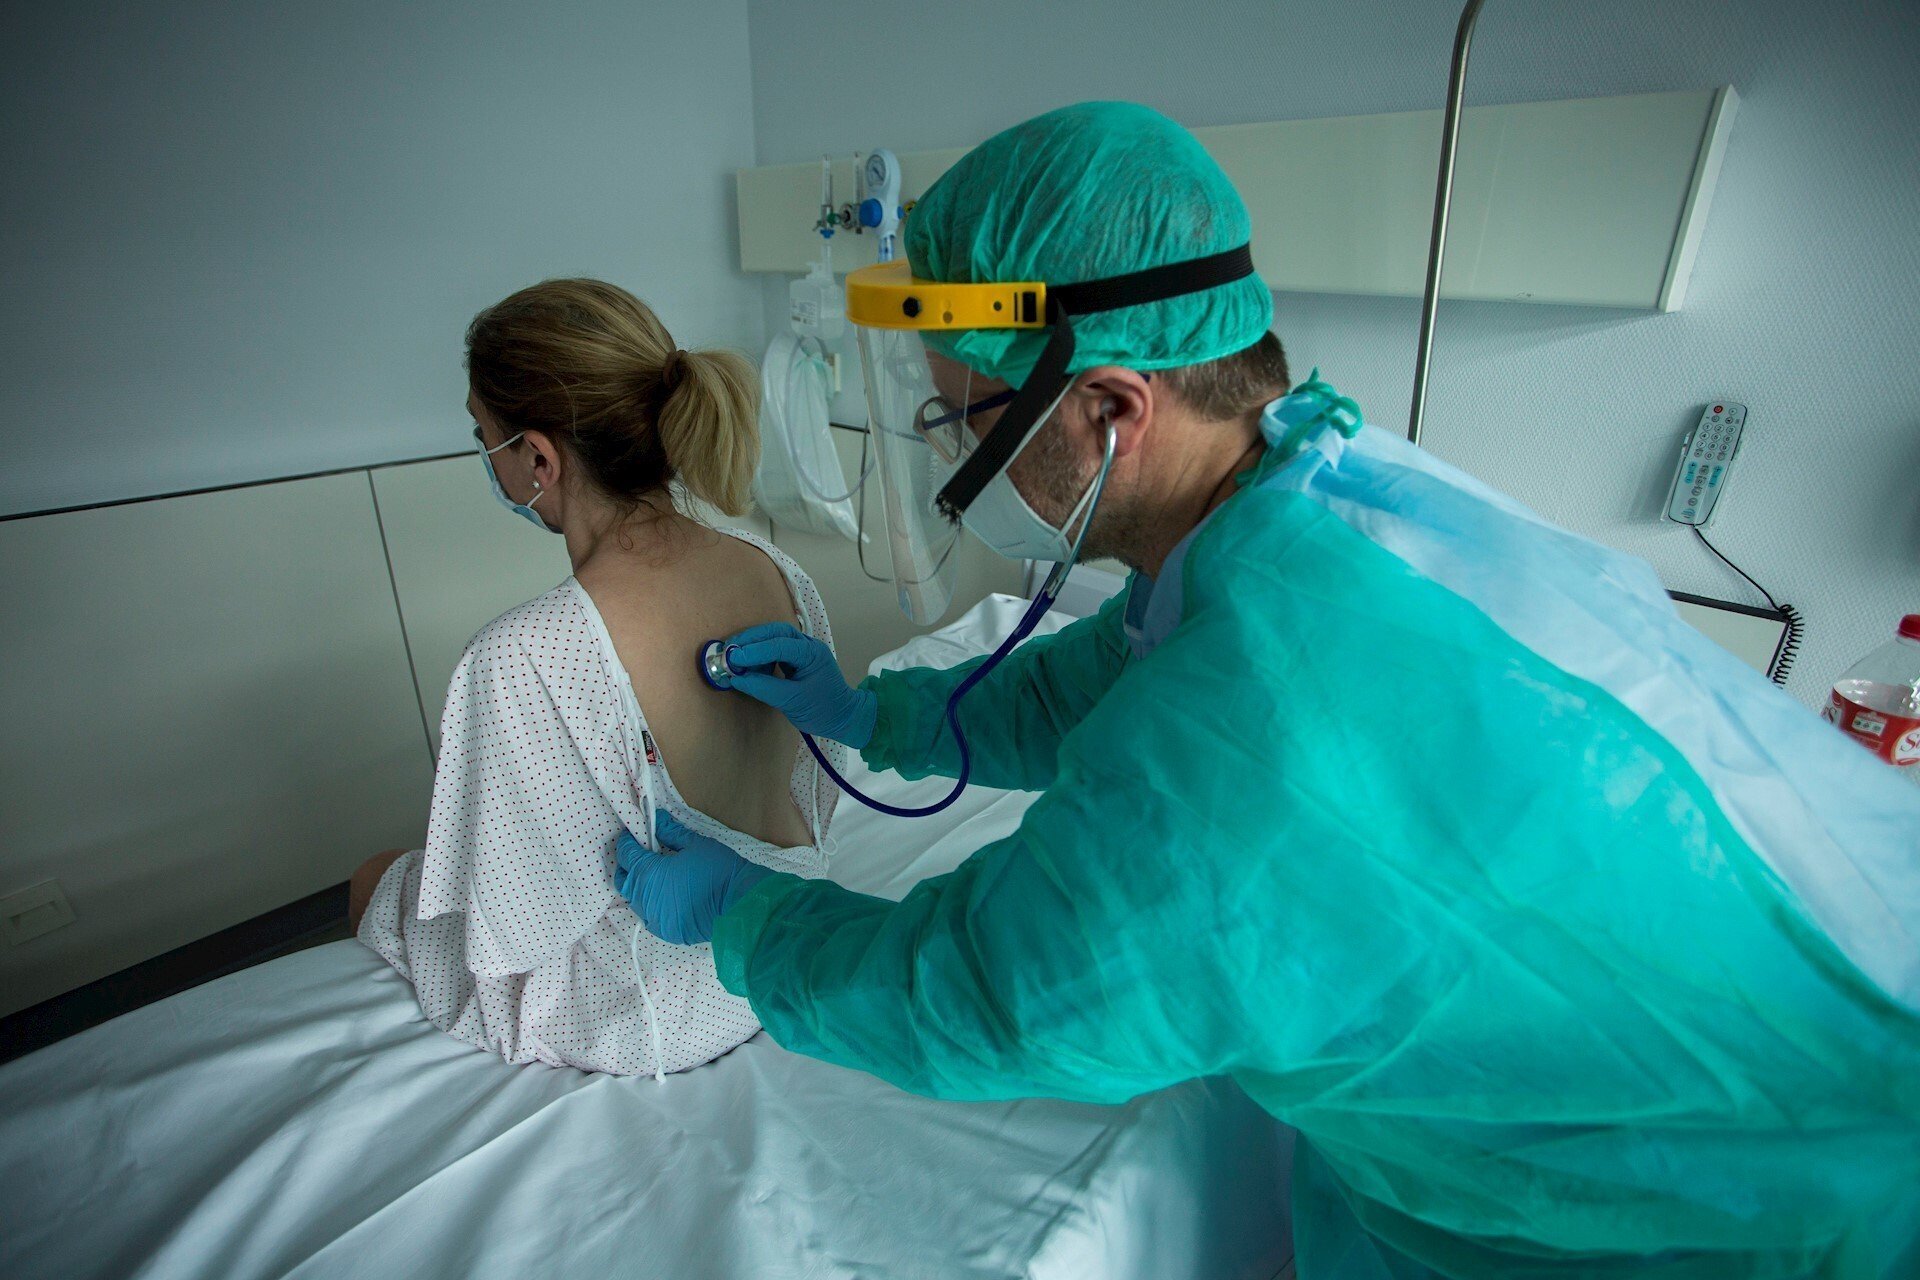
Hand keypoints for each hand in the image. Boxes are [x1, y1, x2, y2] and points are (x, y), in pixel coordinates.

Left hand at [615, 809, 773, 944]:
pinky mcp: (666, 932)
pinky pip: (650, 916)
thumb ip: (670, 832)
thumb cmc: (717, 870)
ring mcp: (654, 919)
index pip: (625, 854)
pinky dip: (652, 904)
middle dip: (627, 865)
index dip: (627, 841)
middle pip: (623, 880)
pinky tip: (665, 896)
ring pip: (635, 900)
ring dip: (639, 886)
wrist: (739, 904)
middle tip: (641, 854)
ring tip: (654, 875)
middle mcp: (644, 899)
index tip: (634, 834)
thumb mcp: (695, 844)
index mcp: (647, 874)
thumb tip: (657, 819)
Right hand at [722, 622, 877, 747]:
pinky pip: (776, 650)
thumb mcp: (792, 702)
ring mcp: (803, 651)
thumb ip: (764, 688)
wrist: (844, 718)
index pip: (780, 645)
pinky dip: (760, 654)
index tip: (733, 658)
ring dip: (754, 644)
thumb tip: (738, 678)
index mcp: (811, 653)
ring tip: (734, 656)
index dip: (755, 650)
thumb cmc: (822, 710)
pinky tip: (748, 664)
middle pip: (776, 632)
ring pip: (775, 638)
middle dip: (752, 639)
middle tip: (729, 649)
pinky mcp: (797, 660)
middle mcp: (808, 646)